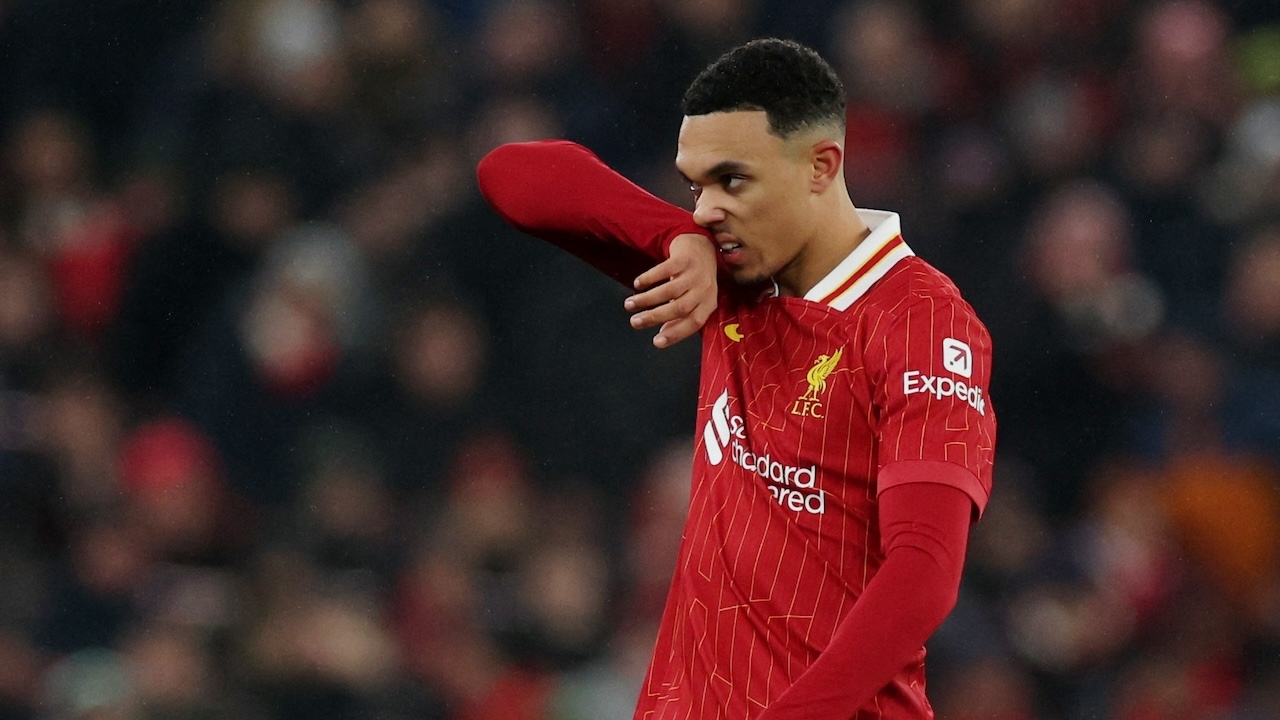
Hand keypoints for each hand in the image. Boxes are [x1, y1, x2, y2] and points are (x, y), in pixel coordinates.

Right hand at [624, 233, 717, 347]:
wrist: (702, 246)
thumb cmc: (695, 279)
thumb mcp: (694, 299)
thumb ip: (681, 317)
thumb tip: (663, 336)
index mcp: (708, 303)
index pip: (694, 323)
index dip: (676, 334)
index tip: (656, 342)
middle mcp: (704, 289)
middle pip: (680, 308)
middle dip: (655, 317)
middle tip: (634, 322)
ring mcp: (695, 272)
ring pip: (669, 291)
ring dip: (647, 299)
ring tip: (629, 304)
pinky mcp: (683, 258)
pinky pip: (664, 270)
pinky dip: (649, 278)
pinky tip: (637, 284)